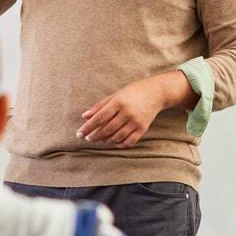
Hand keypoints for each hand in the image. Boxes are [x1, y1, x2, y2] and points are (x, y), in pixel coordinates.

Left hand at [77, 72, 192, 146]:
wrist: (157, 93)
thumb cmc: (133, 91)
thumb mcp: (115, 94)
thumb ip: (100, 106)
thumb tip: (85, 116)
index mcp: (119, 102)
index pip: (99, 118)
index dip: (88, 128)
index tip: (79, 134)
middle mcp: (127, 112)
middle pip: (107, 129)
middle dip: (95, 136)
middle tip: (88, 138)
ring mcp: (136, 122)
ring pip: (116, 137)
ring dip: (105, 140)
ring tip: (100, 138)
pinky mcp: (143, 128)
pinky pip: (128, 141)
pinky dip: (119, 144)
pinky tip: (113, 142)